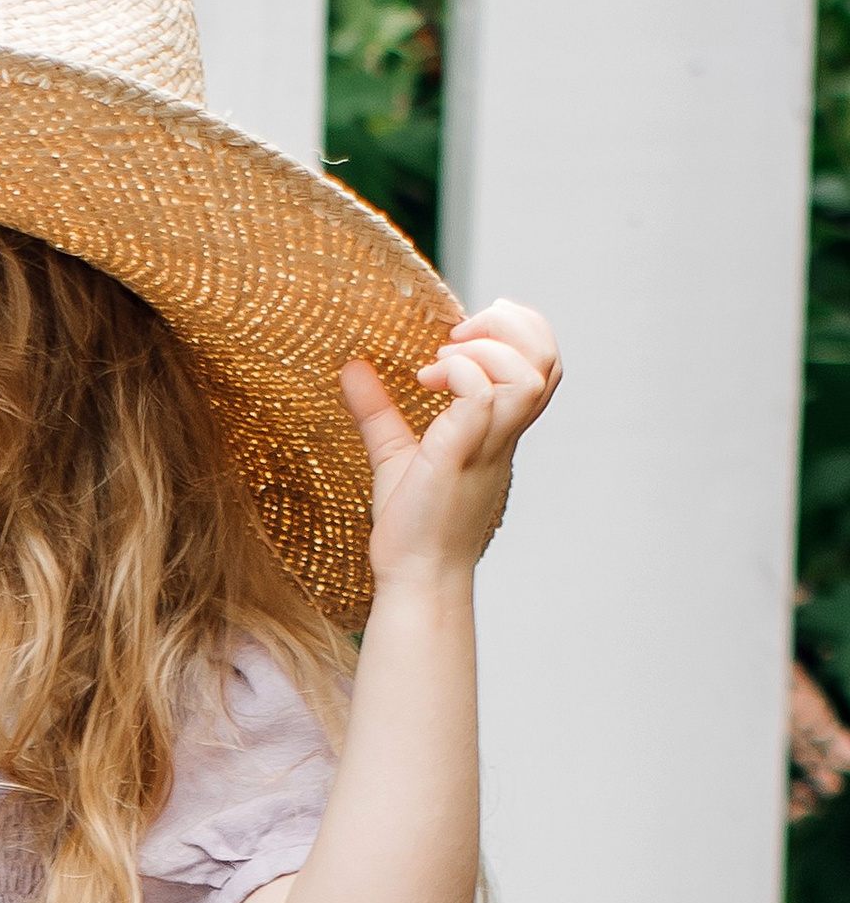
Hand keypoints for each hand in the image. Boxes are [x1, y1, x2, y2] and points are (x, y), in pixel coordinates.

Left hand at [342, 298, 559, 594]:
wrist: (415, 576)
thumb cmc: (412, 525)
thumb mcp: (394, 453)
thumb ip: (378, 409)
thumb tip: (352, 367)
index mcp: (501, 428)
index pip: (545, 364)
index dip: (520, 331)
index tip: (467, 329)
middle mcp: (505, 433)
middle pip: (549, 359)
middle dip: (512, 325)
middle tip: (456, 332)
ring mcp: (489, 443)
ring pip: (530, 373)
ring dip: (485, 349)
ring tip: (437, 361)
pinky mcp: (462, 454)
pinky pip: (484, 395)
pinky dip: (457, 372)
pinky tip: (424, 381)